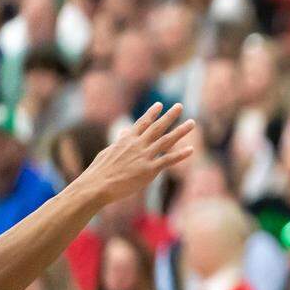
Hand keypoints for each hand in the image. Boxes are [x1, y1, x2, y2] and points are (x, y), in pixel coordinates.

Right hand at [76, 103, 194, 204]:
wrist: (97, 185)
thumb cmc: (100, 171)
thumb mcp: (109, 151)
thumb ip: (120, 141)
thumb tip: (125, 132)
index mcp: (126, 140)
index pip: (142, 123)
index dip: (152, 113)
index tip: (159, 104)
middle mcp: (137, 145)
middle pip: (157, 127)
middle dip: (169, 116)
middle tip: (179, 105)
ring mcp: (144, 156)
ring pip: (166, 140)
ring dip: (180, 131)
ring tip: (192, 122)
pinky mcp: (149, 170)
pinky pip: (168, 160)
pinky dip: (180, 155)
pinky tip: (191, 149)